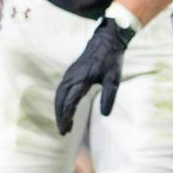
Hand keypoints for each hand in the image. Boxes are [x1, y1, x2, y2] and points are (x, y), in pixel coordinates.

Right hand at [52, 14, 134, 134]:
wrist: (106, 41)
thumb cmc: (111, 59)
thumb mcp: (114, 79)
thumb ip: (109, 97)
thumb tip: (105, 115)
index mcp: (81, 79)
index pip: (69, 102)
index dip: (66, 117)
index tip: (66, 130)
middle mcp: (71, 78)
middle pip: (60, 101)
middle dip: (60, 117)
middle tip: (63, 132)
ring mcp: (69, 75)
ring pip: (58, 96)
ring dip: (58, 110)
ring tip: (64, 124)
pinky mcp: (70, 74)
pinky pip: (60, 90)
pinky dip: (60, 102)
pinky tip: (64, 109)